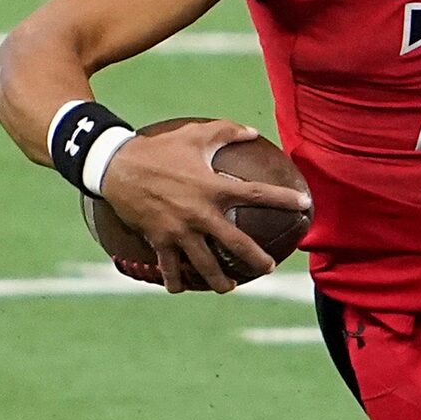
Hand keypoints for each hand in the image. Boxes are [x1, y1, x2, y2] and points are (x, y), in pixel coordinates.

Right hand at [98, 119, 310, 293]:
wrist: (115, 165)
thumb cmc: (157, 148)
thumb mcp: (193, 134)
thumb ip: (225, 131)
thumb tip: (252, 132)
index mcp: (214, 188)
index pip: (257, 194)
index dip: (283, 199)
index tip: (305, 205)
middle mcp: (201, 214)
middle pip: (236, 243)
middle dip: (256, 259)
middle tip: (269, 268)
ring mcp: (180, 231)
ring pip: (205, 264)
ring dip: (219, 280)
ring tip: (230, 288)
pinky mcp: (159, 240)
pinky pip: (170, 267)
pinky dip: (175, 280)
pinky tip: (180, 288)